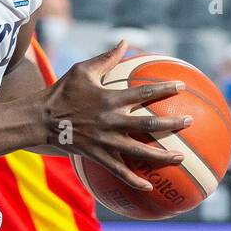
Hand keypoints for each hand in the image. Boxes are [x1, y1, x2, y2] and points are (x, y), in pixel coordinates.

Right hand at [42, 41, 188, 191]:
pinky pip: (119, 171)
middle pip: (148, 124)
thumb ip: (107, 58)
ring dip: (162, 156)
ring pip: (139, 151)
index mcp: (110, 98)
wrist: (40, 120)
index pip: (144, 93)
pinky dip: (134, 180)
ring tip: (181, 158)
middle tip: (190, 122)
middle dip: (172, 124)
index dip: (165, 89)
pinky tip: (150, 188)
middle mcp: (111, 120)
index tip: (182, 86)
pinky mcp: (97, 156)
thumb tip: (125, 41)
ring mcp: (105, 141)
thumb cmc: (62, 92)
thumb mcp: (82, 70)